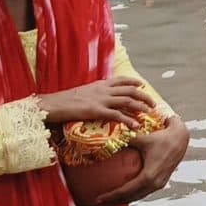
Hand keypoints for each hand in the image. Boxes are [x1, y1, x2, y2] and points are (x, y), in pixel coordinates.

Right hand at [38, 76, 157, 124]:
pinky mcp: (96, 111)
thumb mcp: (82, 93)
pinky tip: (135, 125)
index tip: (142, 85)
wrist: (52, 104)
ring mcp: (100, 99)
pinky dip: (128, 120)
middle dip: (144, 96)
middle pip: (129, 89)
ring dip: (141, 106)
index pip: (121, 80)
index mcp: (99, 84)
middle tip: (153, 103)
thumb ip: (93, 94)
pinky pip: (117, 115)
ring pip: (127, 100)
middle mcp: (102, 89)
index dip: (134, 81)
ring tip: (150, 113)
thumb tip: (98, 99)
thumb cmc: (64, 101)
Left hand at [89, 115, 187, 205]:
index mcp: (149, 176)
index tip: (99, 198)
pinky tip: (123, 195)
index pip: (127, 190)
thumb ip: (128, 140)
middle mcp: (154, 183)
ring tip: (108, 202)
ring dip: (123, 200)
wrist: (181, 138)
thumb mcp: (143, 139)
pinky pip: (143, 192)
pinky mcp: (160, 182)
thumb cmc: (163, 137)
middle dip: (114, 201)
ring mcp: (158, 184)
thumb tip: (113, 138)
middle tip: (98, 203)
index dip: (112, 195)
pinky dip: (131, 195)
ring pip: (137, 196)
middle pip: (131, 197)